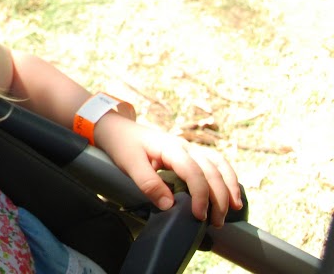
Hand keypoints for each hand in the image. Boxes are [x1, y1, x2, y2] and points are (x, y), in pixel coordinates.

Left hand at [94, 113, 242, 225]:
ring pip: (219, 164)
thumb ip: (148, 183)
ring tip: (234, 209)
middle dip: (219, 197)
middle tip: (216, 222)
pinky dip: (227, 178)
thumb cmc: (122, 144)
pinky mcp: (190, 154)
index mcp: (170, 147)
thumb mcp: (129, 163)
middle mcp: (185, 146)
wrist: (117, 128)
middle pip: (212, 170)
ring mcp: (189, 149)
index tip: (199, 215)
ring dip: (229, 186)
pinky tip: (231, 193)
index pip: (194, 172)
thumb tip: (169, 205)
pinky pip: (216, 163)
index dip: (200, 195)